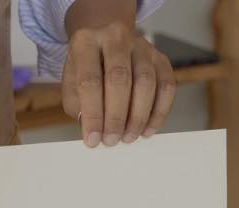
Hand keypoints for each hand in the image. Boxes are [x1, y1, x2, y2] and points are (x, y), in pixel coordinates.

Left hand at [62, 19, 175, 146]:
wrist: (104, 35)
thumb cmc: (86, 66)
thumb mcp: (71, 82)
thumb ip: (79, 105)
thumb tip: (95, 132)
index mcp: (86, 42)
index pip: (90, 81)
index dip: (92, 114)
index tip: (92, 139)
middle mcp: (115, 37)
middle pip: (120, 79)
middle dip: (116, 116)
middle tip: (112, 140)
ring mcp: (141, 45)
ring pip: (147, 81)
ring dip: (138, 116)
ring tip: (128, 137)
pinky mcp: (160, 57)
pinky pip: (167, 85)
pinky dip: (159, 112)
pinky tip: (147, 129)